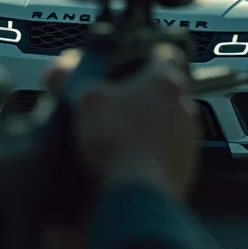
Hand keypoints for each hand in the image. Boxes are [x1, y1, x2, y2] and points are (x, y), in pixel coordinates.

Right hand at [44, 43, 200, 200]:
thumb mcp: (85, 101)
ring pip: (167, 121)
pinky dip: (150, 152)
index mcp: (166, 81)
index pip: (165, 53)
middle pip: (164, 90)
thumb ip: (72, 79)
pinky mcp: (186, 165)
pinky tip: (128, 160)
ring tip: (119, 136)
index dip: (145, 55)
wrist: (137, 195)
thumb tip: (59, 70)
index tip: (130, 62)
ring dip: (147, 125)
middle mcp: (185, 106)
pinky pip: (167, 150)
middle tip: (115, 103)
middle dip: (141, 95)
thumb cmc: (118, 142)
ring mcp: (188, 138)